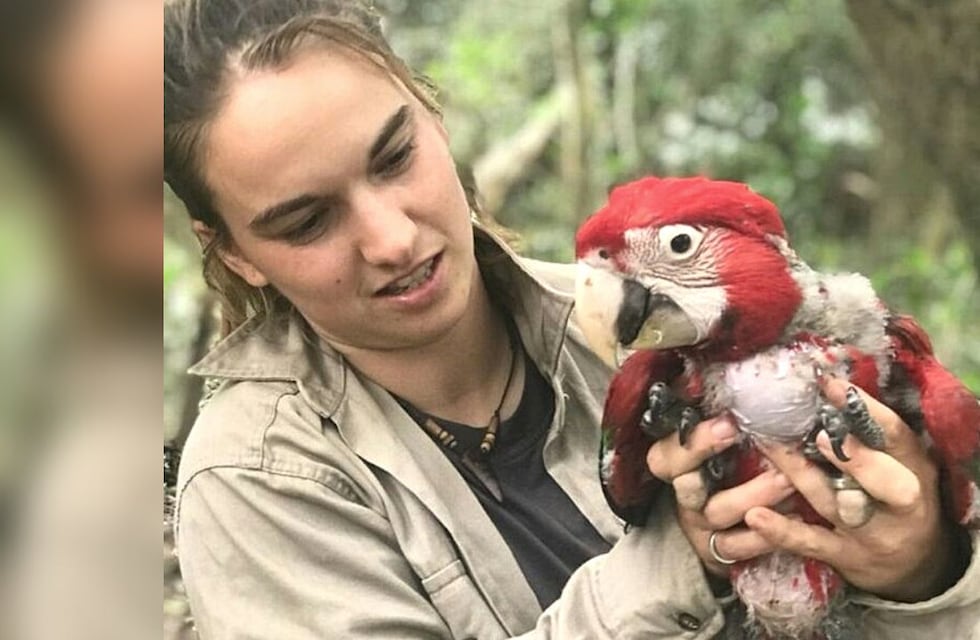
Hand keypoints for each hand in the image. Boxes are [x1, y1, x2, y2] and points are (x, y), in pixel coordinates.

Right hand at [646, 414, 795, 576]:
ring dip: (754, 494)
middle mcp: (684, 496)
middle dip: (710, 456)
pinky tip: (795, 516)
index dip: (693, 440)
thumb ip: (714, 407)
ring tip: (787, 479)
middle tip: (743, 436)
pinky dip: (766, 534)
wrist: (729, 524)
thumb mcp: (715, 433)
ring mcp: (701, 526)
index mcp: (674, 465)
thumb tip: (721, 369)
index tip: (728, 421)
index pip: (666, 453)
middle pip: (685, 481)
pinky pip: (739, 547)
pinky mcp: (721, 552)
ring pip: (718, 512)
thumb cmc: (729, 463)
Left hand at [747, 378, 961, 601]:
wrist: (913, 565)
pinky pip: (809, 542)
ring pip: (835, 504)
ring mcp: (869, 534)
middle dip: (857, 459)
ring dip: (798, 474)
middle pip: (887, 483)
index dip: (867, 410)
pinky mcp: (841, 556)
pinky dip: (781, 530)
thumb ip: (874, 429)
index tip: (830, 385)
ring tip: (768, 445)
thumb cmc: (899, 497)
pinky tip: (754, 515)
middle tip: (821, 435)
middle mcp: (898, 505)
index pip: (896, 436)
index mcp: (915, 469)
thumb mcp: (904, 462)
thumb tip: (828, 382)